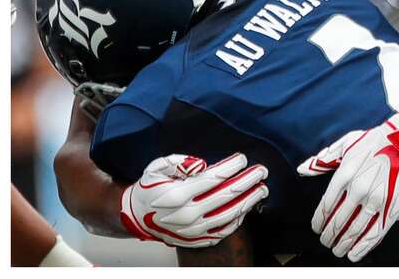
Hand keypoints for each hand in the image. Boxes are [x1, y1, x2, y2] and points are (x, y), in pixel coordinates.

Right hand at [121, 153, 267, 247]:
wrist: (137, 216)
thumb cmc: (150, 189)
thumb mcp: (156, 168)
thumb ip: (178, 161)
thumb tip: (201, 164)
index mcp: (176, 195)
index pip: (213, 178)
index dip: (231, 167)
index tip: (242, 158)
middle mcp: (186, 214)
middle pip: (226, 195)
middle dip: (247, 181)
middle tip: (261, 171)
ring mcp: (192, 229)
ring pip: (229, 214)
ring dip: (250, 200)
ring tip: (262, 189)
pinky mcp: (196, 239)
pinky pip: (223, 230)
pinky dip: (238, 219)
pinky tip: (247, 207)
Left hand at [297, 112, 398, 261]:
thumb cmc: (376, 141)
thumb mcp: (347, 143)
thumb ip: (324, 159)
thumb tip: (302, 169)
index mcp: (345, 175)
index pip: (325, 207)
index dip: (318, 222)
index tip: (317, 229)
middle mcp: (359, 189)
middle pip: (338, 222)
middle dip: (329, 236)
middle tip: (326, 242)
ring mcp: (377, 200)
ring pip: (355, 231)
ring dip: (343, 244)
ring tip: (338, 250)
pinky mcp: (394, 207)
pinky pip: (376, 233)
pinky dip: (363, 247)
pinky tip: (354, 254)